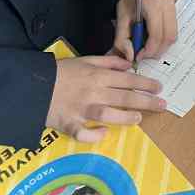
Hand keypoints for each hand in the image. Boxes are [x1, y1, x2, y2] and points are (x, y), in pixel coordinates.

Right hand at [45, 55, 166, 142]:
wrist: (32, 85)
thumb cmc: (61, 72)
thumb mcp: (84, 59)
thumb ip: (107, 62)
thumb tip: (128, 65)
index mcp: (97, 76)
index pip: (127, 79)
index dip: (145, 83)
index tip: (159, 87)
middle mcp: (92, 93)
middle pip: (124, 97)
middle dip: (146, 101)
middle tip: (162, 105)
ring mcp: (81, 110)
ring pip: (108, 115)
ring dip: (125, 117)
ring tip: (138, 118)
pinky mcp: (68, 125)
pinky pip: (83, 134)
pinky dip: (94, 135)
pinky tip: (105, 133)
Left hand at [113, 0, 176, 63]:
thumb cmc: (127, 2)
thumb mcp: (120, 20)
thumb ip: (122, 40)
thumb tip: (130, 56)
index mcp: (151, 4)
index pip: (156, 34)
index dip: (148, 50)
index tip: (138, 57)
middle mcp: (165, 3)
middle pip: (167, 37)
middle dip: (156, 51)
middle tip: (143, 55)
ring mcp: (172, 5)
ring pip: (172, 36)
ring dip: (161, 46)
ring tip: (148, 48)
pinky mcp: (175, 8)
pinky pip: (173, 30)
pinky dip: (164, 39)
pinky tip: (153, 39)